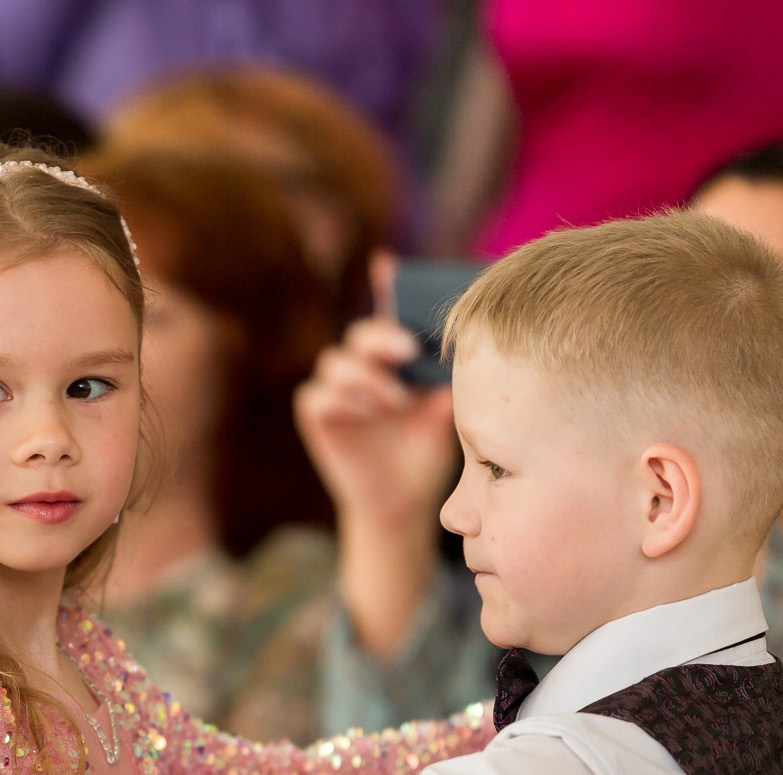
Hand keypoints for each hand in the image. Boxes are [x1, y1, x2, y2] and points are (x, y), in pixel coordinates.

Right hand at [295, 256, 458, 536]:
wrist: (403, 502)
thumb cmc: (424, 452)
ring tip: (395, 400)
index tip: (388, 265)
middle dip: (383, 337)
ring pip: (335, 361)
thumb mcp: (445, 413)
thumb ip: (446, 381)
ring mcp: (337, 391)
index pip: (387, 315)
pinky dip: (341, 399)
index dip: (384, 287)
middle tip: (410, 350)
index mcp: (393, 359)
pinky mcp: (318, 417)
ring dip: (365, 376)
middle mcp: (362, 368)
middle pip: (360, 334)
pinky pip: (316, 395)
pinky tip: (367, 412)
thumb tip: (466, 350)